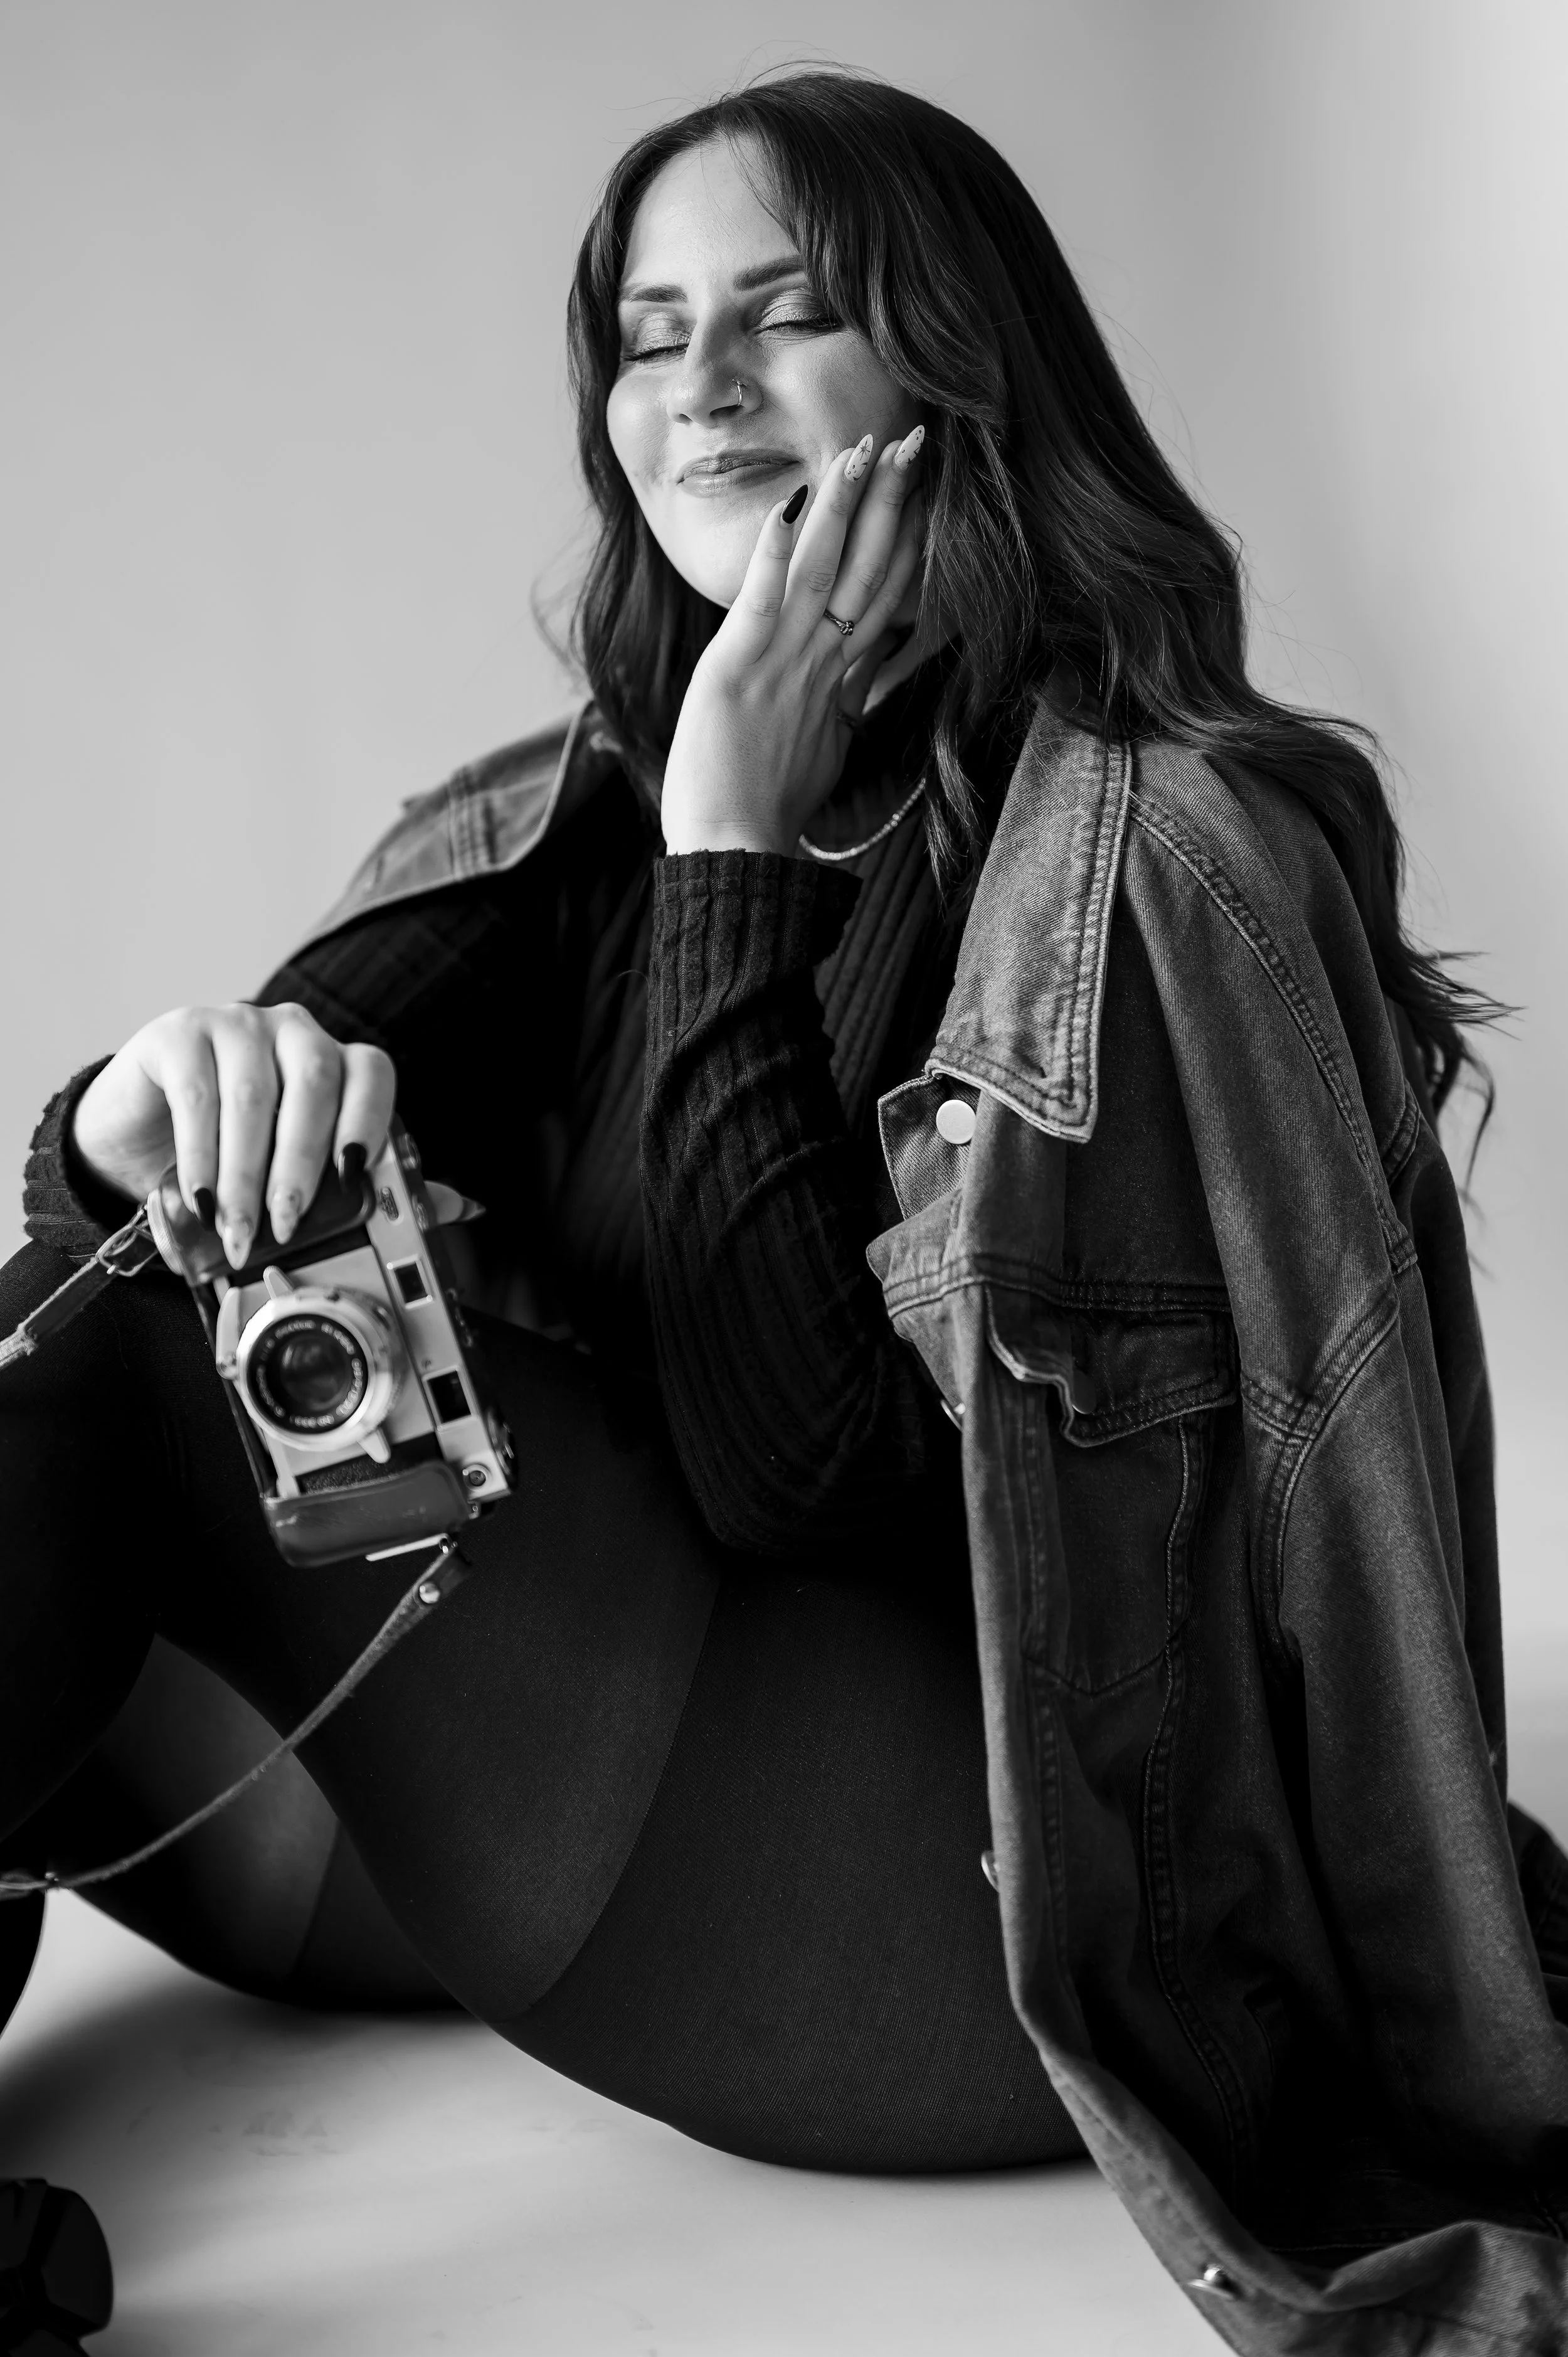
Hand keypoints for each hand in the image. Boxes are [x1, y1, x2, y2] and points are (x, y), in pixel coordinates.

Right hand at [71, 1003, 395, 1267]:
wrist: (142, 1133)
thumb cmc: (235, 1152)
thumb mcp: (301, 1173)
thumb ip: (375, 1185)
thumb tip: (463, 1207)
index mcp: (335, 1060)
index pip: (372, 1072)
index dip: (368, 1121)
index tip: (353, 1177)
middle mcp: (293, 1031)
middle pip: (315, 1084)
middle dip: (302, 1164)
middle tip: (286, 1226)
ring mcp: (237, 1024)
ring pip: (255, 1095)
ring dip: (247, 1174)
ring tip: (238, 1229)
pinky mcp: (181, 1033)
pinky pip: (198, 1093)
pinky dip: (201, 1155)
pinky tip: (200, 1198)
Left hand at [658, 425, 926, 855]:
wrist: (738, 855)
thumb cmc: (769, 811)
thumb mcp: (823, 750)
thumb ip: (844, 704)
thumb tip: (864, 679)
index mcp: (842, 681)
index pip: (886, 594)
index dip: (908, 539)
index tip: (924, 490)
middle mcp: (822, 663)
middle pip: (869, 569)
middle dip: (893, 503)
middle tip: (916, 441)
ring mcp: (784, 662)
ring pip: (823, 569)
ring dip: (844, 507)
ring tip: (863, 449)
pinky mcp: (738, 667)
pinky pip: (763, 598)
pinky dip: (776, 549)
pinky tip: (790, 503)